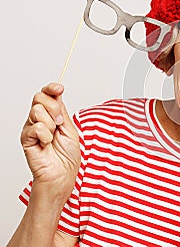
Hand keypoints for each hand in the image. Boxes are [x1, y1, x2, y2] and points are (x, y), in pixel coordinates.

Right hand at [20, 83, 79, 197]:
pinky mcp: (25, 138)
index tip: (60, 88)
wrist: (62, 174)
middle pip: (39, 98)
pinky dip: (46, 135)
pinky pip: (36, 127)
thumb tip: (58, 94)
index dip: (51, 88)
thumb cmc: (67, 155)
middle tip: (60, 123)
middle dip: (54, 108)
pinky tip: (46, 144)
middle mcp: (39, 119)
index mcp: (52, 115)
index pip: (46, 94)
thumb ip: (63, 111)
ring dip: (51, 124)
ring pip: (37, 111)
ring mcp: (31, 128)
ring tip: (53, 137)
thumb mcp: (70, 128)